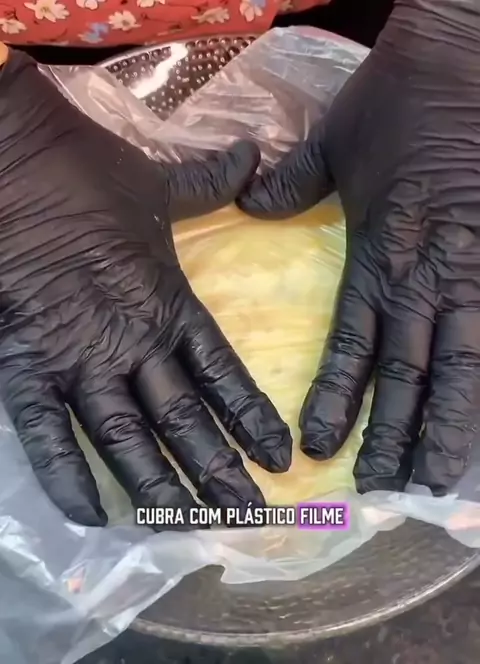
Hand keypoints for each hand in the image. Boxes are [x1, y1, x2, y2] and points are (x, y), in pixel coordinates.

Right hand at [0, 49, 291, 527]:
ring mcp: (78, 360)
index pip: (224, 375)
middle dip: (218, 473)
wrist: (15, 159)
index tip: (279, 460)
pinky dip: (67, 479)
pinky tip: (93, 518)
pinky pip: (47, 436)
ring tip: (190, 529)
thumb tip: (252, 158)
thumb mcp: (158, 183)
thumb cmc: (88, 172)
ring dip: (159, 489)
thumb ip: (209, 183)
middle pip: (185, 422)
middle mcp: (133, 344)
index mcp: (170, 305)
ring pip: (127, 441)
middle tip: (249, 519)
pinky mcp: (24, 365)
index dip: (252, 419)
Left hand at [238, 0, 479, 495]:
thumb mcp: (332, 141)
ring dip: (449, 424)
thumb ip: (291, 182)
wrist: (462, 60)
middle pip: (407, 370)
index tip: (319, 446)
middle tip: (385, 487)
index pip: (352, 344)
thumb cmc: (396, 103)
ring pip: (462, 365)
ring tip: (437, 475)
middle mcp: (424, 276)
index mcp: (377, 256)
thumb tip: (250, 202)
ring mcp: (474, 272)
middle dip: (395, 433)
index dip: (335, 398)